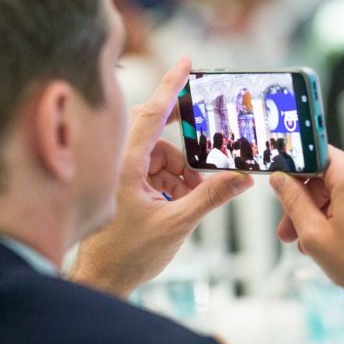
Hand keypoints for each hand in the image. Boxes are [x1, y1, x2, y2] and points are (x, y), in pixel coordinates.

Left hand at [69, 58, 253, 297]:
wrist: (101, 280)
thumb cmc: (125, 255)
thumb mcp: (176, 224)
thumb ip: (210, 197)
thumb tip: (241, 179)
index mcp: (125, 164)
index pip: (152, 113)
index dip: (171, 86)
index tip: (186, 63)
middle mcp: (120, 162)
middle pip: (156, 129)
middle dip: (184, 135)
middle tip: (208, 135)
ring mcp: (122, 173)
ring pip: (159, 153)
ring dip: (181, 169)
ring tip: (191, 196)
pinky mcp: (125, 186)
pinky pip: (154, 170)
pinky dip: (172, 180)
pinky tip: (180, 201)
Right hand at [270, 147, 343, 339]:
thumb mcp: (314, 234)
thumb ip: (293, 201)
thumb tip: (280, 179)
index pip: (315, 157)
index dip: (295, 175)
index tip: (283, 194)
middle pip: (329, 178)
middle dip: (307, 204)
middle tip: (290, 235)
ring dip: (325, 213)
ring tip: (313, 246)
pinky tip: (338, 243)